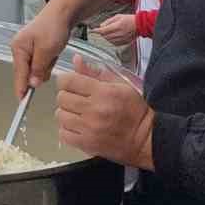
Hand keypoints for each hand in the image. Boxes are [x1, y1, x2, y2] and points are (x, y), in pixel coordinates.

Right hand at [10, 5, 74, 99]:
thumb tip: (32, 84)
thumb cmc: (53, 27)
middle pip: (27, 72)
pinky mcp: (36, 49)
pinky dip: (49, 61)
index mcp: (18, 48)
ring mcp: (27, 49)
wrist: (63, 12)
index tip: (22, 102)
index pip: (19, 74)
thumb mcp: (47, 50)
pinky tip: (54, 52)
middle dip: (40, 71)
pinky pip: (41, 63)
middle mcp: (20, 49)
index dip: (21, 88)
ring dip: (46, 65)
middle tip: (50, 59)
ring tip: (53, 52)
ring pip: (36, 69)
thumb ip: (38, 68)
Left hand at [55, 55, 154, 169]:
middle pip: (61, 98)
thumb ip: (95, 73)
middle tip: (77, 100)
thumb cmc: (134, 110)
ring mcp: (89, 129)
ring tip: (78, 115)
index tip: (71, 84)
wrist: (145, 139)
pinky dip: (67, 130)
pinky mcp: (87, 144)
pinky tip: (78, 127)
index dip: (66, 81)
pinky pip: (63, 134)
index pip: (68, 81)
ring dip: (66, 114)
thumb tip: (76, 59)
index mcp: (103, 92)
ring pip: (60, 116)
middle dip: (67, 97)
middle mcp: (94, 110)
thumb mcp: (120, 85)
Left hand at [95, 14, 138, 46]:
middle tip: (101, 30)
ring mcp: (122, 39)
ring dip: (105, 37)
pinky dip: (111, 40)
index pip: (103, 30)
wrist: (140, 25)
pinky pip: (114, 43)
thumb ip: (108, 21)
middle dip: (101, 33)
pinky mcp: (124, 42)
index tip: (92, 30)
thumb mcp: (117, 16)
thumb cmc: (129, 19)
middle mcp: (119, 34)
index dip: (96, 31)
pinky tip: (112, 36)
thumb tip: (101, 26)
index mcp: (117, 26)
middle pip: (105, 36)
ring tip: (108, 32)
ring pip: (108, 40)